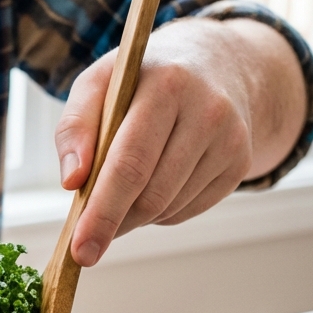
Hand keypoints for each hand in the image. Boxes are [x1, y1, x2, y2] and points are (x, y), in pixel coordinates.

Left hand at [54, 17, 307, 266]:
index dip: (102, 212)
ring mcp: (230, 139)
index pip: (130, 163)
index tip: (80, 250)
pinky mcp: (240, 163)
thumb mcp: (100, 81)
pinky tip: (153, 185)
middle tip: (86, 244)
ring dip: (134, 215)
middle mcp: (207, 110)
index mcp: (166, 84)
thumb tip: (72, 181)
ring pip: (168, 207)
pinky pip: (186, 211)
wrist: (217, 63)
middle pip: (151, 194)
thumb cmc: (143, 78)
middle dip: (112, 224)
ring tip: (120, 192)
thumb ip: (74, 126)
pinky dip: (159, 212)